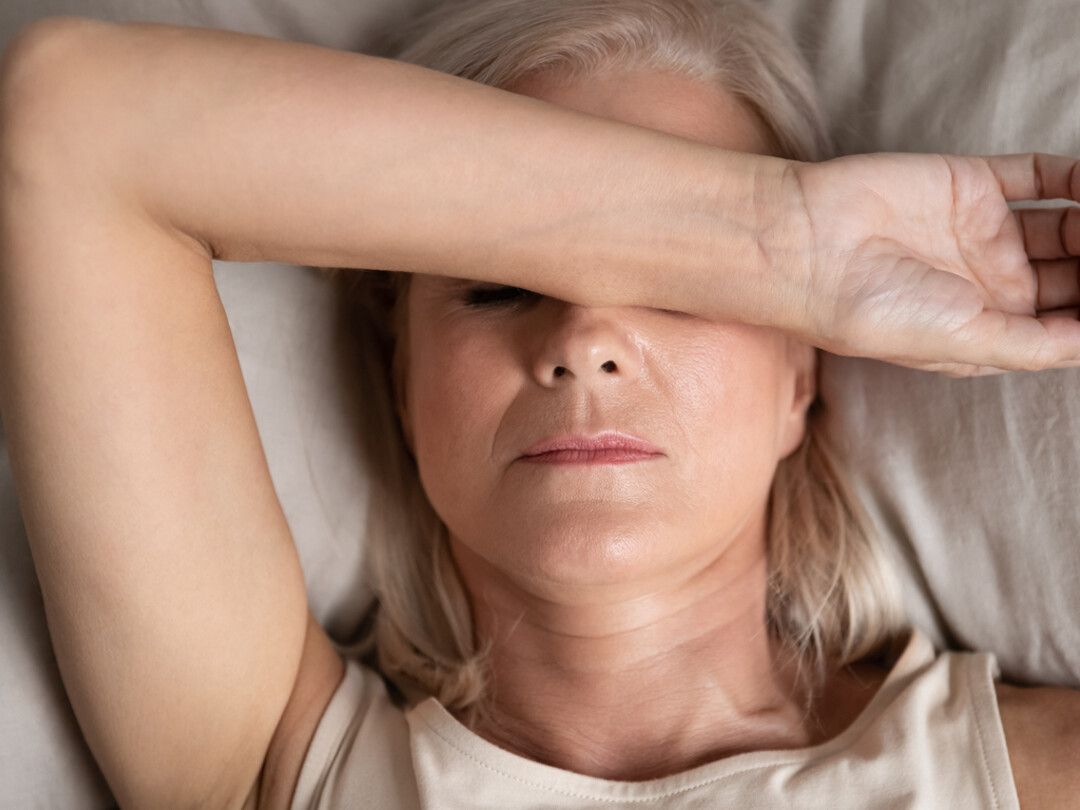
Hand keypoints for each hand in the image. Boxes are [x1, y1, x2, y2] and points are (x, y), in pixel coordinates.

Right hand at [788, 153, 1079, 375]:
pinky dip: (1077, 179)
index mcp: (985, 331)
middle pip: (1075, 276)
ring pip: (1067, 227)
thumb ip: (1039, 344)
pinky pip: (1039, 178)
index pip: (1067, 326)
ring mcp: (981, 233)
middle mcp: (988, 285)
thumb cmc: (871, 312)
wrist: (809, 248)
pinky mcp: (971, 184)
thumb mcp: (965, 345)